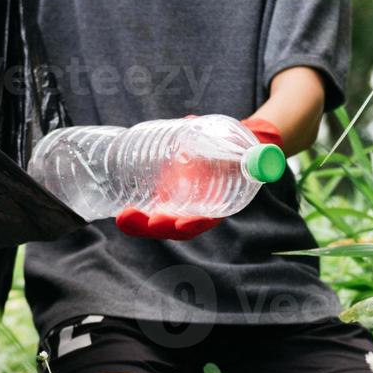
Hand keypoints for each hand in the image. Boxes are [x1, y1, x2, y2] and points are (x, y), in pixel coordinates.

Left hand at [114, 116, 284, 240]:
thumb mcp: (253, 150)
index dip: (193, 224)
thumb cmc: (243, 150)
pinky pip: (147, 204)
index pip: (204, 221)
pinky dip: (133, 208)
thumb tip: (254, 155)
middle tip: (131, 217)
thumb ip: (256, 155)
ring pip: (156, 219)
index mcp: (219, 205)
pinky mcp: (165, 192)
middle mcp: (195, 209)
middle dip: (152, 226)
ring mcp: (178, 202)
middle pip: (173, 226)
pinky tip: (117, 205)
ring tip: (120, 217)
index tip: (180, 225)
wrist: (231, 145)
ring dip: (137, 223)